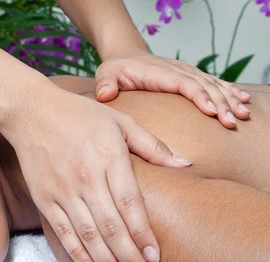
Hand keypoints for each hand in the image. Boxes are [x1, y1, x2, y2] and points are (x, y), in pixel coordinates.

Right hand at [3, 84, 189, 261]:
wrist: (30, 112)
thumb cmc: (80, 115)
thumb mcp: (121, 122)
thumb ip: (152, 145)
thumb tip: (186, 164)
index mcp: (109, 159)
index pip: (131, 205)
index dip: (144, 235)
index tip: (156, 259)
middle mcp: (86, 178)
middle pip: (112, 228)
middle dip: (131, 261)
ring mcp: (63, 190)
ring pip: (88, 235)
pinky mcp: (44, 198)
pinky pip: (63, 231)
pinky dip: (77, 252)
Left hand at [95, 50, 250, 128]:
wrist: (125, 54)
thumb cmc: (116, 68)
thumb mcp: (106, 74)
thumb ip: (106, 84)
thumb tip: (104, 94)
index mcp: (160, 73)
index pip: (184, 83)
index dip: (199, 96)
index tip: (212, 111)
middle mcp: (177, 71)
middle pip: (204, 86)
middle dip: (221, 103)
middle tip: (232, 121)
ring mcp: (185, 73)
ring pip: (212, 85)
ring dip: (229, 99)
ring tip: (243, 115)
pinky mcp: (190, 77)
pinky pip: (213, 84)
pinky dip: (229, 91)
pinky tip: (243, 100)